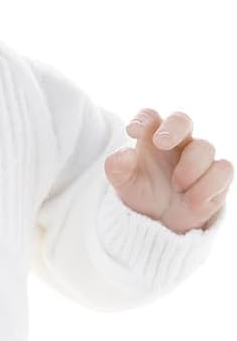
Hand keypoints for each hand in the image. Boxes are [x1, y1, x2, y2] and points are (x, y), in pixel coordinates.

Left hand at [104, 109, 232, 232]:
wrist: (164, 221)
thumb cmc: (145, 193)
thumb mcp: (124, 184)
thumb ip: (117, 168)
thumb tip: (122, 154)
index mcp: (152, 138)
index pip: (149, 118)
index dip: (143, 119)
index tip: (132, 131)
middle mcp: (178, 143)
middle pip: (182, 120)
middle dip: (173, 128)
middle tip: (161, 143)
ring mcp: (200, 157)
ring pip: (205, 147)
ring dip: (191, 166)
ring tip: (177, 186)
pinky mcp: (217, 176)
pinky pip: (223, 170)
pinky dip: (208, 186)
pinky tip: (193, 201)